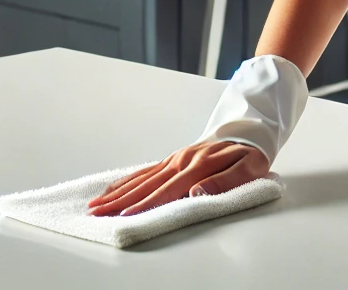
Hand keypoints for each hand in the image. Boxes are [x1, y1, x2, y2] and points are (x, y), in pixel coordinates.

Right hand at [86, 140, 270, 215]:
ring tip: (96, 204)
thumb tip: (196, 194)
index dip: (147, 204)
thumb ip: (223, 182)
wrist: (250, 131)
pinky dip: (128, 179)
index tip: (126, 216)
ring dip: (118, 191)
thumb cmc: (251, 154)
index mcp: (199, 165)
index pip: (168, 190)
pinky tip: (113, 188)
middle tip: (97, 214)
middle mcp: (182, 160)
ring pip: (142, 177)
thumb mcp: (248, 168)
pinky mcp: (174, 158)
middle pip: (147, 184)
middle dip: (121, 200)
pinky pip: (147, 170)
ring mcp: (176, 158)